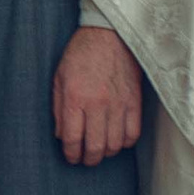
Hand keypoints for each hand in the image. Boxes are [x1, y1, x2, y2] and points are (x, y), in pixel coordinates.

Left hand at [52, 26, 143, 165]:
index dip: (71, 154)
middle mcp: (97, 104)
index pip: (73, 139)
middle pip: (95, 146)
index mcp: (75, 98)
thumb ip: (58, 108)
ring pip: (115, 144)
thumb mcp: (59, 78)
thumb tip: (62, 135)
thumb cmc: (80, 54)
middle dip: (89, 159)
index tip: (71, 157)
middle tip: (86, 160)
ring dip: (107, 153)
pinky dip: (125, 142)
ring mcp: (118, 104)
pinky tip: (118, 139)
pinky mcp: (135, 101)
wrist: (110, 34)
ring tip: (101, 151)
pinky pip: (133, 133)